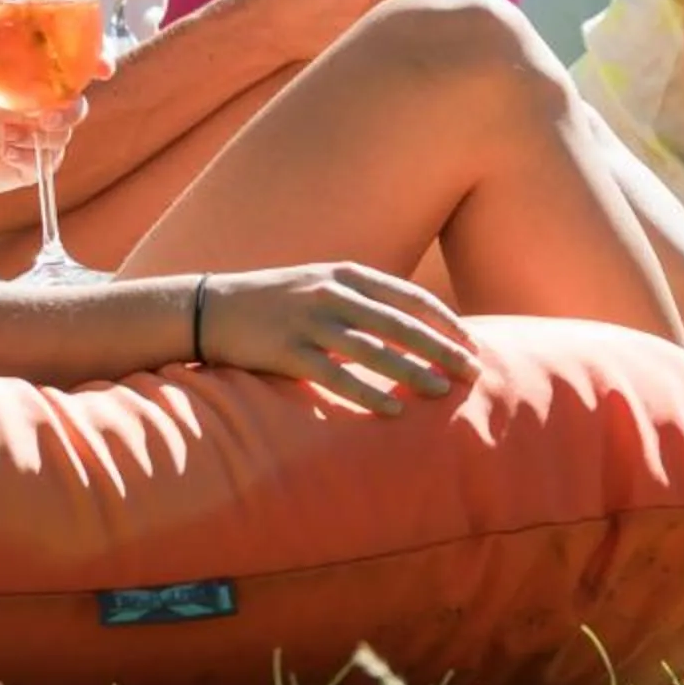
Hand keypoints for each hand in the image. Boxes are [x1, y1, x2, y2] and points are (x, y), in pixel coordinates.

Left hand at [0, 9, 94, 192]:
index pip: (77, 64)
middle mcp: (44, 104)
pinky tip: (4, 151)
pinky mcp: (36, 162)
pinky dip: (27, 157)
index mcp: (35, 75)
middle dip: (71, 111)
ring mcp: (42, 134)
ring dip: (37, 137)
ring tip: (3, 133)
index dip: (97, 62)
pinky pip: (47, 162)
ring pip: (63, 135)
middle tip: (46, 117)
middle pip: (79, 103)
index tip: (103, 68)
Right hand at [194, 262, 483, 415]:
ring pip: (374, 350)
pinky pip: (335, 376)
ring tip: (442, 392)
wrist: (210, 308)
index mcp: (347, 274)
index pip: (409, 298)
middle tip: (473, 371)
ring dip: (413, 372)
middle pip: (400, 324)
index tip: (472, 343)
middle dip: (442, 348)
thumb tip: (408, 326)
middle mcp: (333, 293)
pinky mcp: (287, 351)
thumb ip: (361, 300)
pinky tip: (392, 410)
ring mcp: (309, 321)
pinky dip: (366, 393)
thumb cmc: (274, 301)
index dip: (444, 322)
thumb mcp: (321, 284)